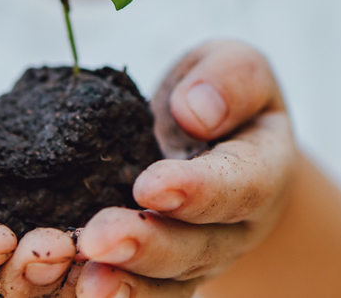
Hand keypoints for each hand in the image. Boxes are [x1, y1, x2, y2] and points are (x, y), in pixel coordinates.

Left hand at [74, 40, 297, 297]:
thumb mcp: (238, 66)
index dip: (197, 189)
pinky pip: (141, 294)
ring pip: (168, 283)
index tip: (149, 185)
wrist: (215, 146)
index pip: (240, 184)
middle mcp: (235, 227)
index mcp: (264, 169)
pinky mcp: (160, 276)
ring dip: (126, 286)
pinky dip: (111, 295)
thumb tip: (196, 111)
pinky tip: (76, 291)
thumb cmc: (221, 99)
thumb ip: (230, 78)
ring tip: (86, 282)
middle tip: (99, 239)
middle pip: (198, 246)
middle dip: (147, 245)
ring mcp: (198, 259)